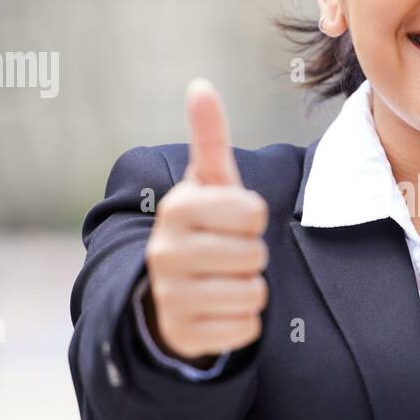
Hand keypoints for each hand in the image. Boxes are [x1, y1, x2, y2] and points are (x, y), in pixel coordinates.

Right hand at [143, 78, 268, 363]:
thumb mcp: (208, 184)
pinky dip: (242, 323)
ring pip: (253, 293)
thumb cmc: (204, 228)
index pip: (253, 213)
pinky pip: (245, 329)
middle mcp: (165, 251)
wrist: (171, 292)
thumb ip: (210, 138)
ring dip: (250, 290)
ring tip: (223, 281)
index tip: (231, 221)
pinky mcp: (183, 334)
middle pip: (254, 255)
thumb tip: (201, 85)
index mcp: (177, 209)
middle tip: (227, 255)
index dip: (253, 219)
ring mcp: (170, 295)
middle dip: (251, 256)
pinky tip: (219, 311)